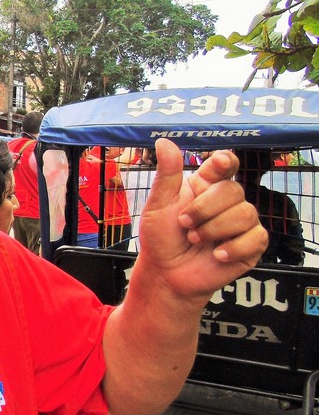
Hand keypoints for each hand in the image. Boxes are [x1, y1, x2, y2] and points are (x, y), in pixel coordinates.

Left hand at [134, 139, 266, 303]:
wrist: (167, 274)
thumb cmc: (161, 238)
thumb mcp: (158, 205)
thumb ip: (167, 175)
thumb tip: (163, 141)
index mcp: (205, 186)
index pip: (225, 164)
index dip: (225, 162)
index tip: (218, 164)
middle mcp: (226, 201)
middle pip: (233, 190)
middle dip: (204, 210)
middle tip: (185, 225)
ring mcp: (241, 223)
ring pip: (245, 213)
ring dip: (214, 230)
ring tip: (195, 240)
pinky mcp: (251, 245)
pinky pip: (256, 237)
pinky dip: (232, 247)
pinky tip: (216, 254)